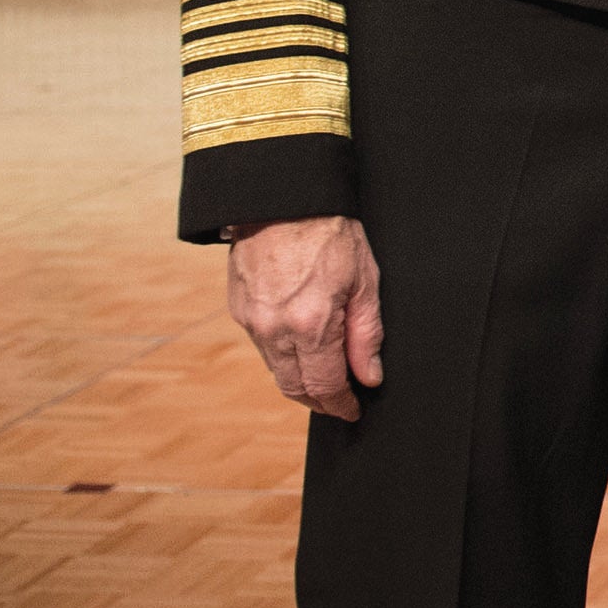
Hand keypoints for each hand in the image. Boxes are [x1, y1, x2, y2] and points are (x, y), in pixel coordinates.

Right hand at [228, 215, 383, 420]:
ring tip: (324, 374)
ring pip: (276, 369)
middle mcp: (275, 329)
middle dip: (318, 399)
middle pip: (294, 387)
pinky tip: (300, 345)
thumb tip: (369, 376)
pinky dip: (282, 354)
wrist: (282, 198)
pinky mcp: (238, 309)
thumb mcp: (364, 280)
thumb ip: (366, 334)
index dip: (340, 404)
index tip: (352, 409)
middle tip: (339, 400)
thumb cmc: (329, 231)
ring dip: (299, 378)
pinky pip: (262, 345)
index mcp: (310, 324)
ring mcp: (252, 320)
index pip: (324, 385)